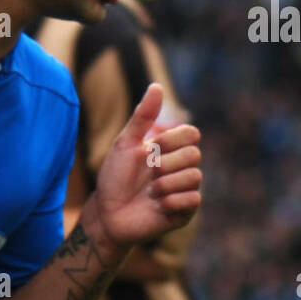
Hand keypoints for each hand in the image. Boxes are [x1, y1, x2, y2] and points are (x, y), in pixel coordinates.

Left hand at [91, 83, 201, 249]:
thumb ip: (142, 117)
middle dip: (164, 164)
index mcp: (172, 150)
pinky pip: (193, 199)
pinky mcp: (186, 212)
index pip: (191, 133)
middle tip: (147, 174)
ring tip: (148, 192)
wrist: (106, 213)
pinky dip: (170, 201)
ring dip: (164, 184)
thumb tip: (156, 86)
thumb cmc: (114, 178)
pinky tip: (156, 206)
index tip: (148, 150)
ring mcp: (186, 190)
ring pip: (194, 176)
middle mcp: (182, 168)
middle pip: (194, 154)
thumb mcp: (125, 144)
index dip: (170, 141)